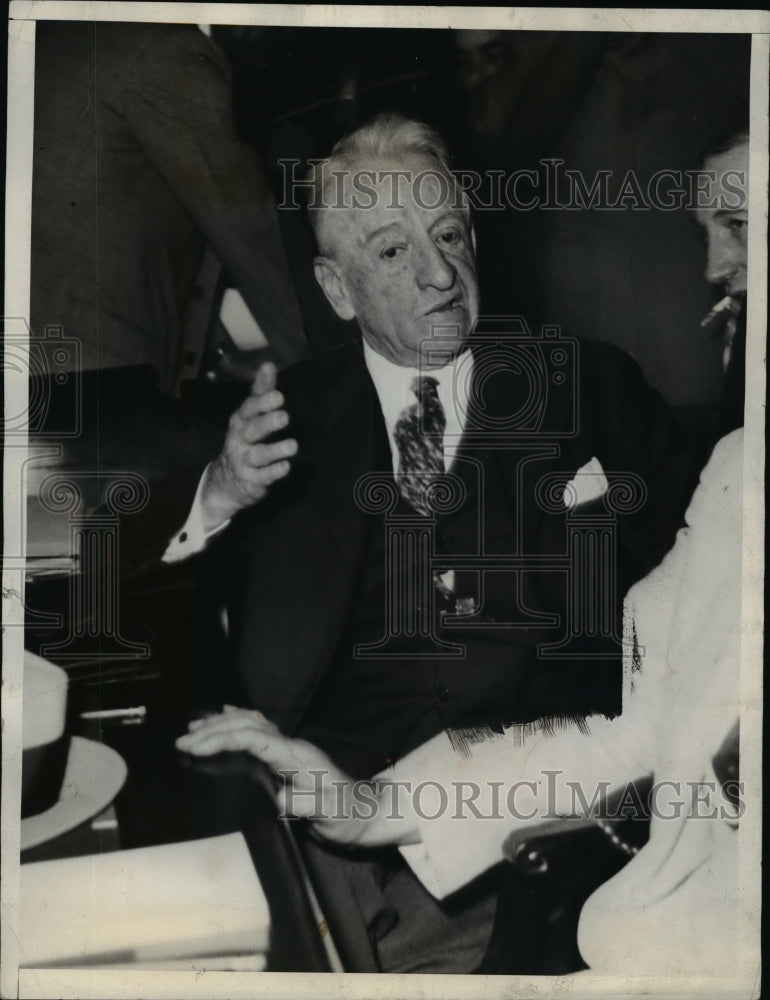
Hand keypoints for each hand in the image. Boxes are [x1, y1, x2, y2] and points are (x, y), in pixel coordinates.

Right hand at [176, 707, 419, 848]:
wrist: (369, 812)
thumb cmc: (350, 815)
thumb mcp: (331, 814)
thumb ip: (308, 805)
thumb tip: (280, 798)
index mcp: (297, 756)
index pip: (253, 739)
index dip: (221, 739)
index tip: (192, 747)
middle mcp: (292, 746)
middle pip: (248, 726)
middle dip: (213, 730)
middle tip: (182, 740)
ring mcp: (291, 749)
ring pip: (252, 724)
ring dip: (222, 723)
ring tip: (194, 727)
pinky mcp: (290, 756)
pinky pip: (260, 730)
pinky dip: (239, 722)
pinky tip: (228, 716)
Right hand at [199, 362, 297, 529]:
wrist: (225, 480)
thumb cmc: (244, 440)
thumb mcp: (249, 415)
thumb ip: (261, 392)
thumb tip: (268, 364)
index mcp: (240, 421)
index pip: (249, 409)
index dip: (263, 403)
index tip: (279, 396)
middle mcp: (239, 440)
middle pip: (252, 430)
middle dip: (267, 423)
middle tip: (285, 416)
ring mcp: (244, 461)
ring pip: (259, 455)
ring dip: (275, 450)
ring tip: (293, 446)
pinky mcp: (251, 480)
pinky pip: (262, 477)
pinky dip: (273, 472)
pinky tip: (286, 467)